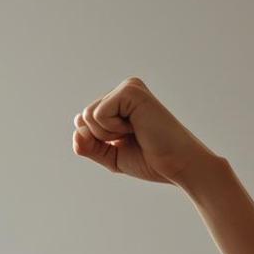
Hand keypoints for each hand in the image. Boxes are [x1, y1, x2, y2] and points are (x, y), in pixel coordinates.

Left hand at [71, 77, 217, 185]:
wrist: (177, 166)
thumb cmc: (150, 161)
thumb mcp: (110, 156)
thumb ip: (88, 146)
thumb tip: (76, 131)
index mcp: (120, 103)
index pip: (84, 122)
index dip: (97, 142)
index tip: (126, 143)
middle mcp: (124, 90)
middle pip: (83, 118)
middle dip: (101, 139)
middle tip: (132, 139)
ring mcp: (128, 88)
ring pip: (87, 115)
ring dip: (107, 134)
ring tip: (135, 133)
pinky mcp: (131, 90)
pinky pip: (97, 113)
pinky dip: (111, 129)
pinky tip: (136, 128)